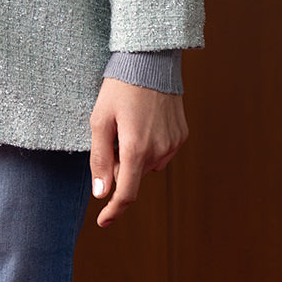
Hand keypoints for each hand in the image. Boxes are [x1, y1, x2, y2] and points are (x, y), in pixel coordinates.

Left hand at [89, 77, 187, 226]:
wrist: (151, 60)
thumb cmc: (120, 87)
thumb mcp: (100, 119)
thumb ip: (100, 159)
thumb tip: (101, 193)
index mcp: (136, 149)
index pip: (126, 194)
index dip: (113, 210)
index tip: (103, 220)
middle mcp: (159, 151)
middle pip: (133, 176)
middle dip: (119, 166)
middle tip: (111, 136)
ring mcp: (173, 144)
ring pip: (147, 165)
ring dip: (134, 156)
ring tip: (128, 124)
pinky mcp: (181, 135)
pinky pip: (161, 152)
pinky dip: (149, 146)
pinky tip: (143, 122)